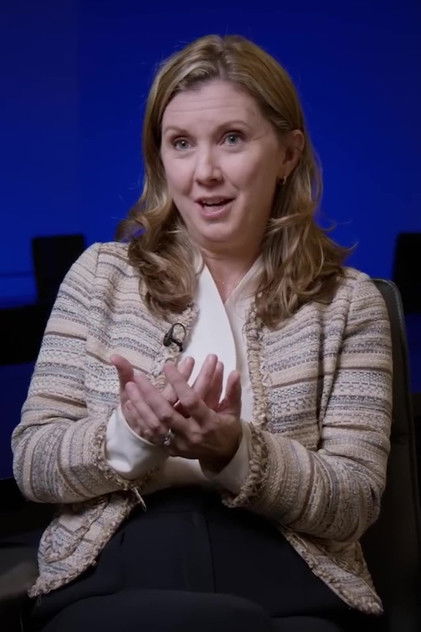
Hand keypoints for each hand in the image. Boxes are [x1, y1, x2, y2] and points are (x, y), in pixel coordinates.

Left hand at [110, 354, 226, 444]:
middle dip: (150, 395)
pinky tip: (129, 405)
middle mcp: (191, 434)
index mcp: (208, 423)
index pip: (191, 401)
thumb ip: (233, 391)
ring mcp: (179, 444)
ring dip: (140, 406)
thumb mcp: (234, 410)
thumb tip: (235, 371)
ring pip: (154, 426)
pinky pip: (151, 435)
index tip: (167, 365)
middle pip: (166, 414)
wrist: (224, 457)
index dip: (178, 383)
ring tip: (129, 387)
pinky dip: (139, 420)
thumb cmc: (228, 429)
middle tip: (139, 377)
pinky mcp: (170, 450)